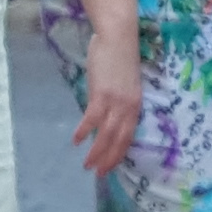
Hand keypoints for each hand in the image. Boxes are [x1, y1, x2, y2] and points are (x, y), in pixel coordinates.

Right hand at [72, 19, 144, 175]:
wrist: (118, 36)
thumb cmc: (120, 57)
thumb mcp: (124, 84)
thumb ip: (118, 101)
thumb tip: (104, 115)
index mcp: (136, 105)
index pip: (129, 136)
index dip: (119, 154)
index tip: (110, 168)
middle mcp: (129, 107)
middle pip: (119, 140)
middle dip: (109, 159)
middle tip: (98, 174)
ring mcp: (116, 101)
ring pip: (106, 134)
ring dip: (96, 152)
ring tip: (87, 165)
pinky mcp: (102, 94)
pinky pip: (92, 118)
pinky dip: (84, 131)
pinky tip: (75, 140)